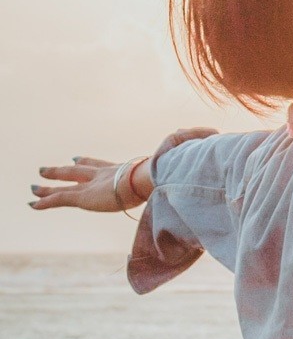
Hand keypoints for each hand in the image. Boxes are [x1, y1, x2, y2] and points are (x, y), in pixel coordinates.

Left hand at [29, 127, 217, 212]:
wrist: (161, 175)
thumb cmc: (176, 168)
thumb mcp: (188, 155)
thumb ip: (197, 144)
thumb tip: (216, 134)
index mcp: (126, 169)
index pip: (106, 166)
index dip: (91, 162)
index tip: (78, 158)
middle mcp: (107, 174)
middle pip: (83, 170)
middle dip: (68, 169)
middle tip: (54, 166)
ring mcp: (96, 185)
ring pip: (67, 183)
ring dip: (50, 184)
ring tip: (32, 187)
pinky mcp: (87, 196)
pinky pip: (61, 200)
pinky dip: (46, 202)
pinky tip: (31, 204)